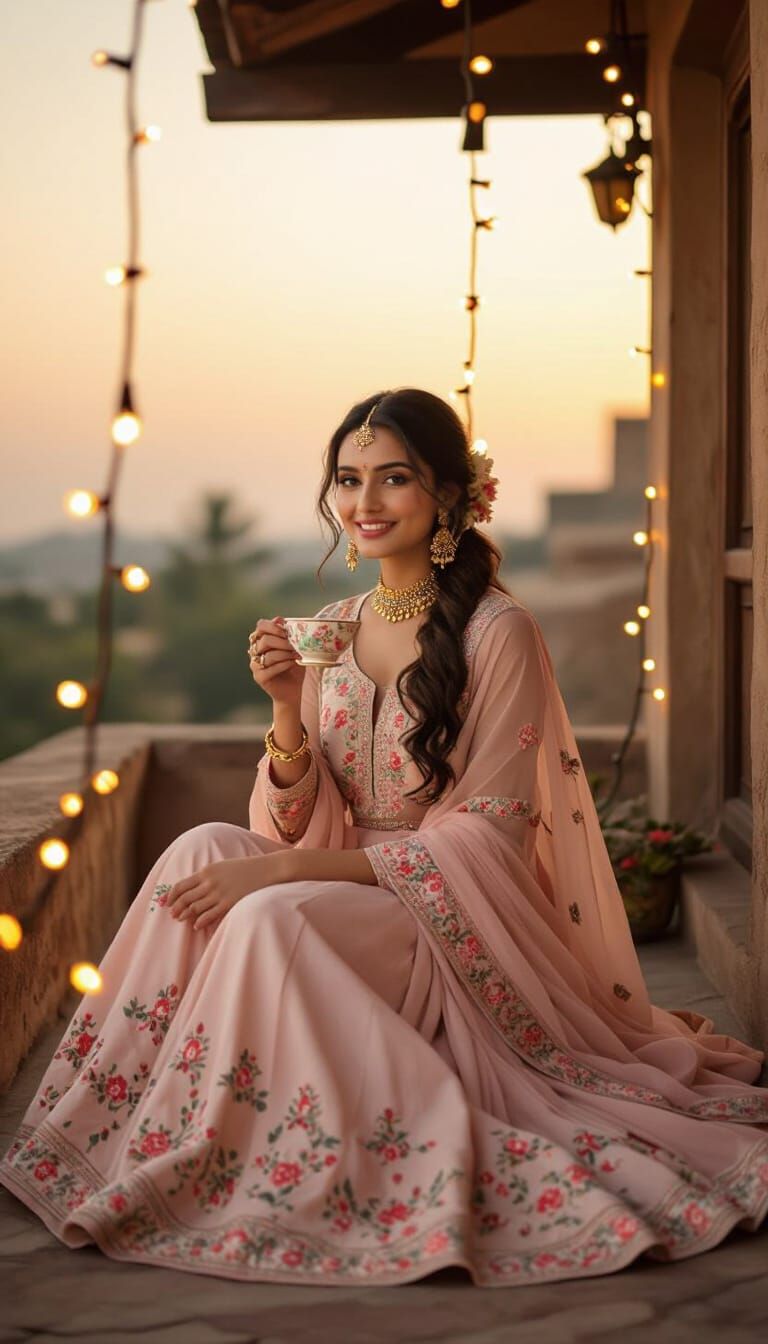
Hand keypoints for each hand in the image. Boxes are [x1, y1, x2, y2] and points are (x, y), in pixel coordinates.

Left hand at [166, 855, 283, 932]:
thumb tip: (193, 888)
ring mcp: (219, 893)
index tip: (166, 903)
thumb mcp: (222, 867)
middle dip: (176, 908)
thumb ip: (207, 876)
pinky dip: (200, 921)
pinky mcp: (229, 903)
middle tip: (173, 915)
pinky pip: (209, 915)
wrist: (267, 869)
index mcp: (206, 871)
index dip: (171, 896)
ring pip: (194, 908)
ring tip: (182, 920)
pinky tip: (197, 925)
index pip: (181, 885)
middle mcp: (210, 882)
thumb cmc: (245, 868)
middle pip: (185, 898)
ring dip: (186, 915)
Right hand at [248, 616, 304, 708]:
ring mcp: (255, 665)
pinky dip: (284, 664)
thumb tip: (281, 619)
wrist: (293, 691)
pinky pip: (270, 668)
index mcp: (262, 639)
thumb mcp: (295, 648)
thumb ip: (289, 634)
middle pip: (265, 640)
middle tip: (295, 646)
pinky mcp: (259, 677)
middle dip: (283, 642)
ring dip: (285, 654)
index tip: (288, 632)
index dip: (274, 626)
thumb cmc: (294, 667)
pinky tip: (294, 663)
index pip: (261, 626)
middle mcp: (255, 651)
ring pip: (268, 655)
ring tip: (297, 655)